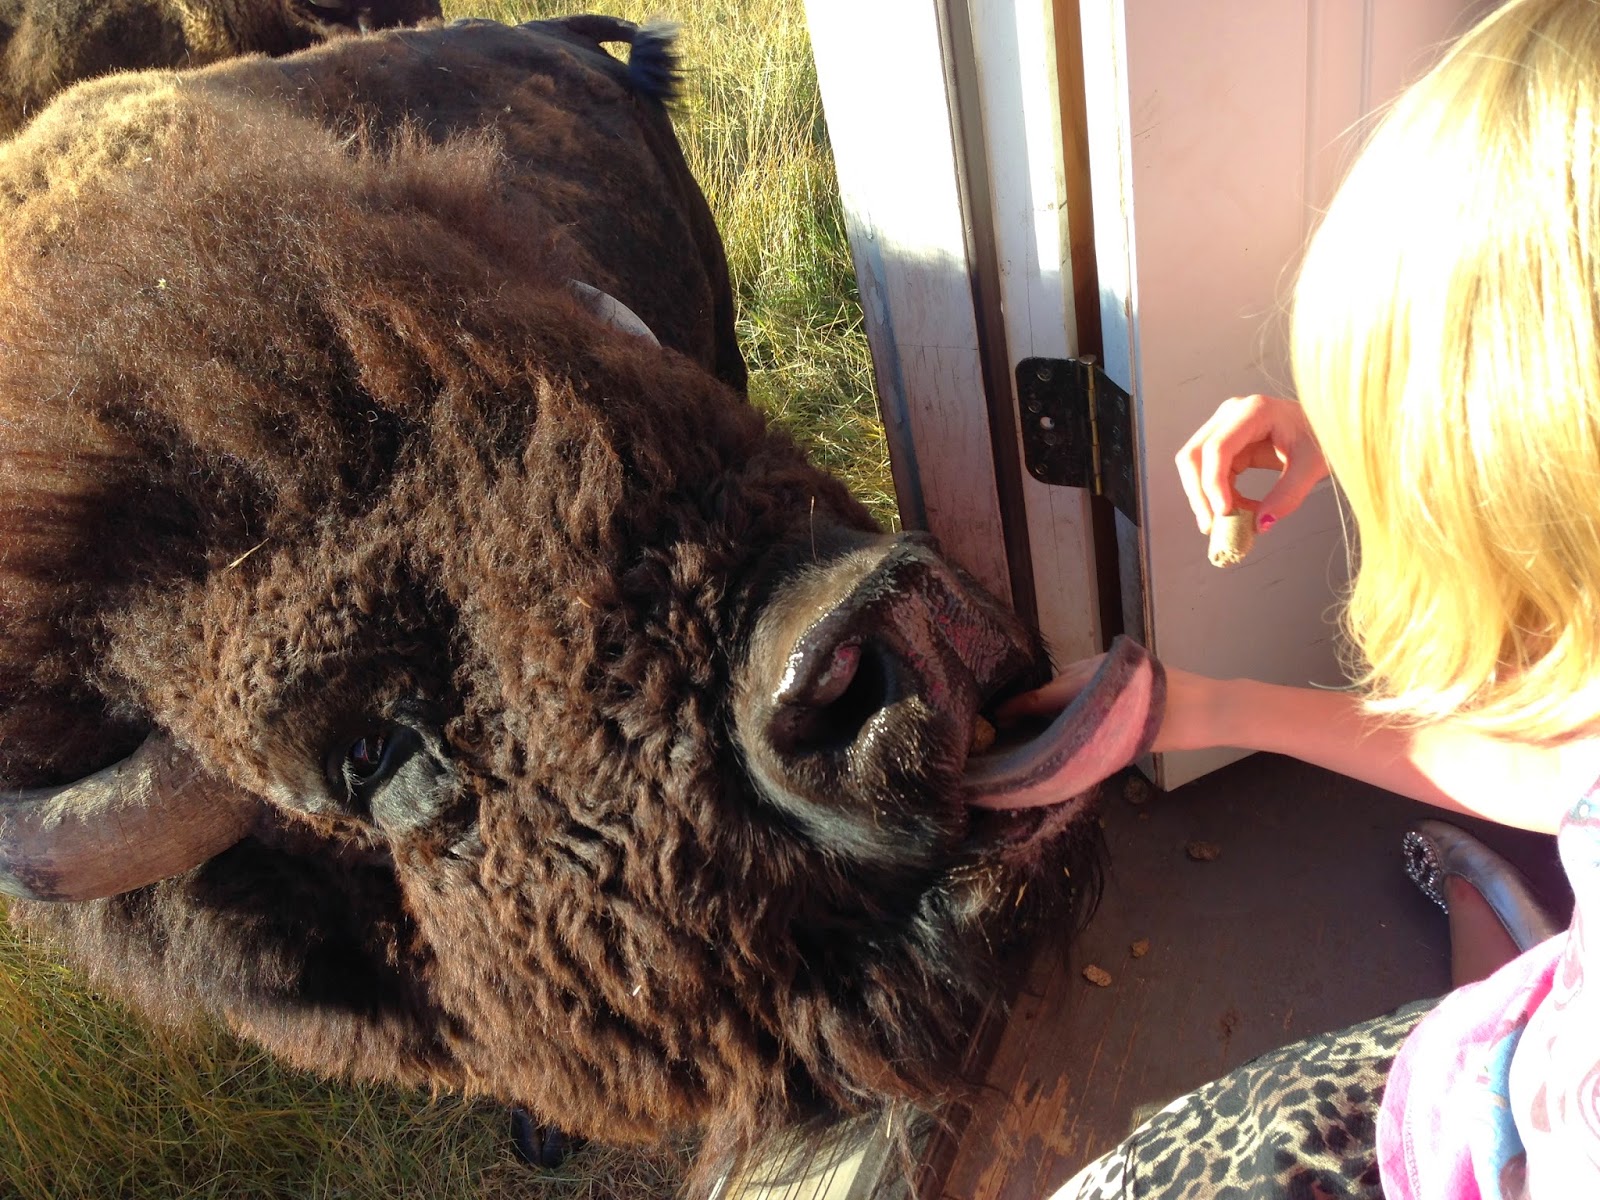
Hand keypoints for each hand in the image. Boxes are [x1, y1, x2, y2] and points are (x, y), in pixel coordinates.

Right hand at [996, 655, 1219, 754]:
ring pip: (1073, 675)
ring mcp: (1114, 662)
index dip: (1020, 706)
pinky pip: (1089, 672)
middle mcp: (1100, 667)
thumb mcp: (1128, 743)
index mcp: (1097, 686)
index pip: (1047, 695)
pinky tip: (1076, 703)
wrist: (1215, 707)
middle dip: (1036, 701)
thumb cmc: (1176, 730)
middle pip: (1057, 683)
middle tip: (1017, 722)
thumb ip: (1093, 741)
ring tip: (1044, 716)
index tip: (999, 716)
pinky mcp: (1127, 664)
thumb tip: (1064, 750)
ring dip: (1057, 693)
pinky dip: (1076, 686)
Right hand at [1175, 394, 1327, 534]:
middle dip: (1199, 494)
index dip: (1214, 482)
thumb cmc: (1322, 437)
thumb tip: (1261, 524)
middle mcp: (1231, 414)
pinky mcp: (1224, 443)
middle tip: (1212, 527)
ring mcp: (1224, 427)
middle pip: (1194, 455)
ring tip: (1229, 522)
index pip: (1218, 447)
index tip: (1224, 514)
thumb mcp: (1312, 466)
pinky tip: (1238, 510)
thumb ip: (1288, 495)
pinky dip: (1217, 496)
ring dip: (1204, 498)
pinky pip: (1208, 473)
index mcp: (1255, 411)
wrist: (1325, 428)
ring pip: (1194, 466)